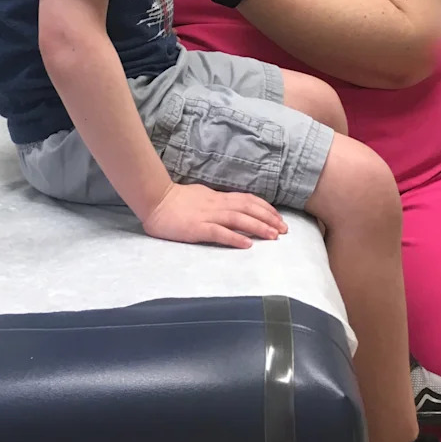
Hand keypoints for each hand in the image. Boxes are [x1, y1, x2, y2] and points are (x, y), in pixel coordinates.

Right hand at [142, 181, 287, 248]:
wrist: (155, 200)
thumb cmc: (176, 200)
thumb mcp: (201, 196)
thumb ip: (217, 202)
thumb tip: (233, 207)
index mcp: (218, 198)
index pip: (248, 200)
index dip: (265, 208)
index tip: (279, 217)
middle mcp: (217, 205)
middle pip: (248, 208)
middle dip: (269, 218)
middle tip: (285, 230)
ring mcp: (207, 216)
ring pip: (239, 219)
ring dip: (258, 227)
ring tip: (274, 236)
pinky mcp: (197, 229)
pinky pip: (219, 233)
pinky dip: (235, 238)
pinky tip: (247, 244)